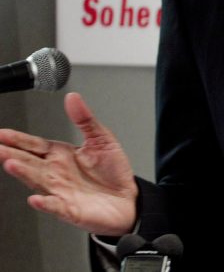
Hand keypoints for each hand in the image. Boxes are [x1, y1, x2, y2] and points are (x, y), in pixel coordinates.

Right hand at [0, 92, 137, 234]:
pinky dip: (46, 203)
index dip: (18, 139)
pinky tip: (35, 199)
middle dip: (12, 154)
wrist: (127, 198)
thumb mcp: (101, 138)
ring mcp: (61, 191)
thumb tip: (73, 98)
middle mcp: (56, 173)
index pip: (35, 145)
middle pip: (29, 161)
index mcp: (61, 155)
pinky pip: (55, 206)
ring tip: (10, 163)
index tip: (2, 134)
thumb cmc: (112, 171)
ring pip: (37, 181)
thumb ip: (85, 119)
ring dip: (24, 173)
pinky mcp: (70, 208)